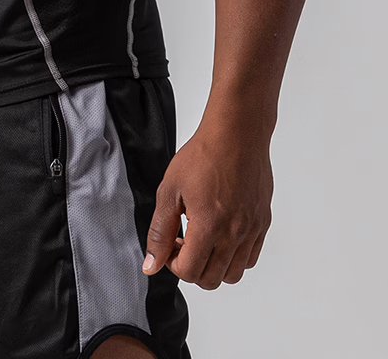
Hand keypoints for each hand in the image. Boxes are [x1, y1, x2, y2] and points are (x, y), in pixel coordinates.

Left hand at [142, 115, 273, 288]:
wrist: (236, 134)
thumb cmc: (203, 155)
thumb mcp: (170, 190)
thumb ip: (160, 231)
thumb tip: (151, 264)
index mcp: (209, 225)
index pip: (190, 272)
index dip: (173, 263)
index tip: (171, 243)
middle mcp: (235, 233)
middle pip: (212, 279)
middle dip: (192, 267)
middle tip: (183, 241)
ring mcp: (252, 229)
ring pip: (233, 273)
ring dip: (214, 265)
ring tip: (203, 237)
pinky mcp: (263, 222)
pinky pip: (250, 258)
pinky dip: (234, 256)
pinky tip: (221, 232)